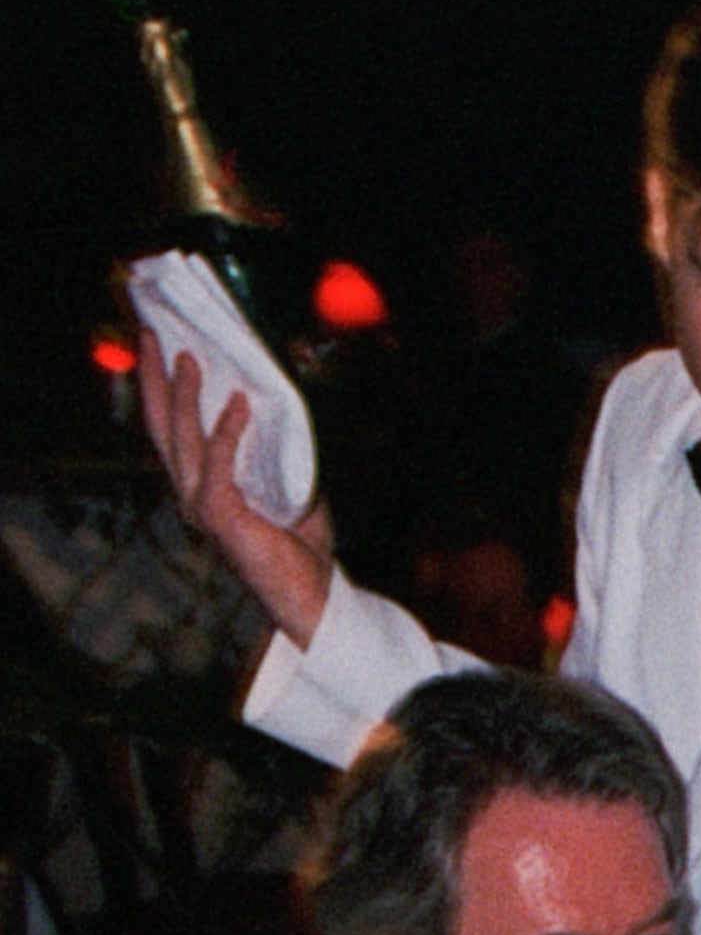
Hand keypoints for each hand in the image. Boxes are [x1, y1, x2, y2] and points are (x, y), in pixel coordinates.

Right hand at [133, 340, 335, 647]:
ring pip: (182, 440)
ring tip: (189, 358)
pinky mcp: (220, 518)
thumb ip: (280, 458)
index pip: (173, 432)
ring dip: (185, 396)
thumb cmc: (302, 549)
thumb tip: (285, 416)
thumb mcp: (293, 491)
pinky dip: (227, 433)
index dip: (164, 391)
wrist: (314, 598)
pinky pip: (219, 465)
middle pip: (163, 428)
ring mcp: (201, 507)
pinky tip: (240, 405)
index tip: (162, 351)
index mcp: (202, 487)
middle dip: (155, 380)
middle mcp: (192, 495)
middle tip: (153, 336)